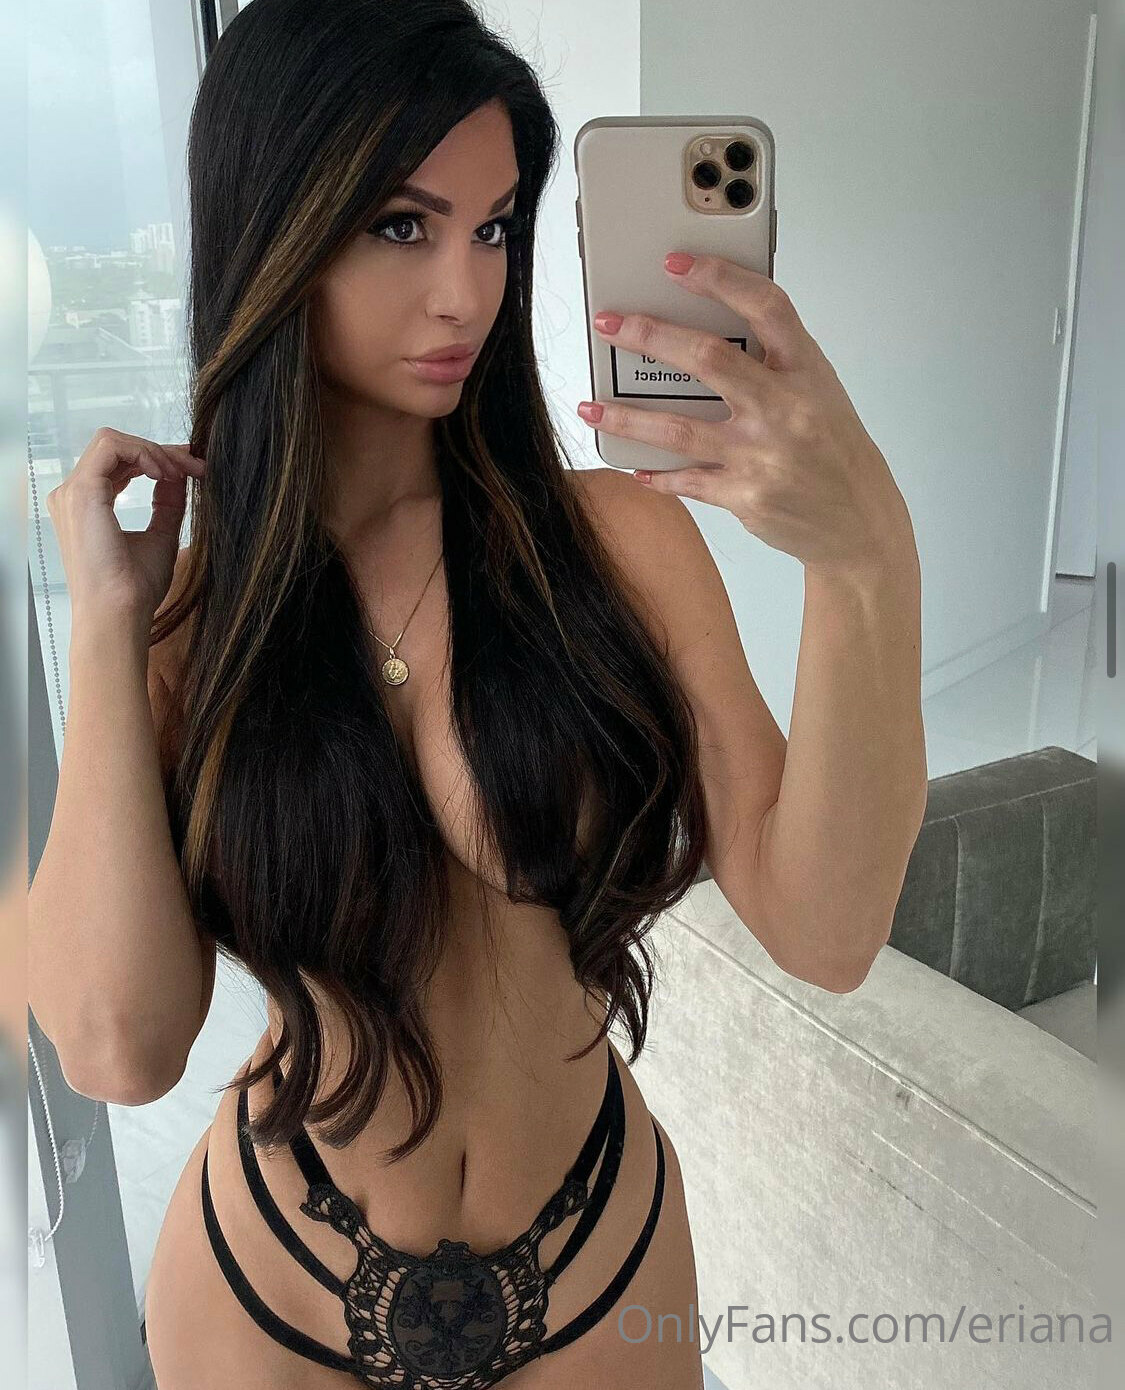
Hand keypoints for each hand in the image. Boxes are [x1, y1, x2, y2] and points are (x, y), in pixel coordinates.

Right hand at [45, 426, 205, 631]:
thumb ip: (167, 503)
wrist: (119, 613)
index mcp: (87, 506)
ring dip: (154, 451)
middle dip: (160, 451)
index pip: (119, 463)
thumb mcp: (160, 536)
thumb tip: (180, 476)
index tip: (192, 469)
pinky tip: (165, 473)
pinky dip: (143, 453)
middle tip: (195, 466)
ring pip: (113, 442)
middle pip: (117, 448)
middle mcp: (73, 495)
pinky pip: (112, 447)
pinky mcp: (82, 492)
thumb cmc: (133, 588)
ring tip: (182, 471)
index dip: (156, 459)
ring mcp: (73, 492)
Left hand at [577, 252, 916, 578]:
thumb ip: (770, 362)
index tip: (677, 264)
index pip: (766, 307)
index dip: (720, 279)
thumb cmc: (833, 447)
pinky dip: (656, 474)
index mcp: (806, 371)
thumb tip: (702, 332)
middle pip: (709, 360)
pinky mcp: (745, 496)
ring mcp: (763, 455)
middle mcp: (785, 409)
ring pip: (679, 429)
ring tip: (590, 406)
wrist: (859, 521)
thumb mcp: (818, 391)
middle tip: (610, 325)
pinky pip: (687, 481)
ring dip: (626, 418)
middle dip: (651, 337)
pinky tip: (634, 468)